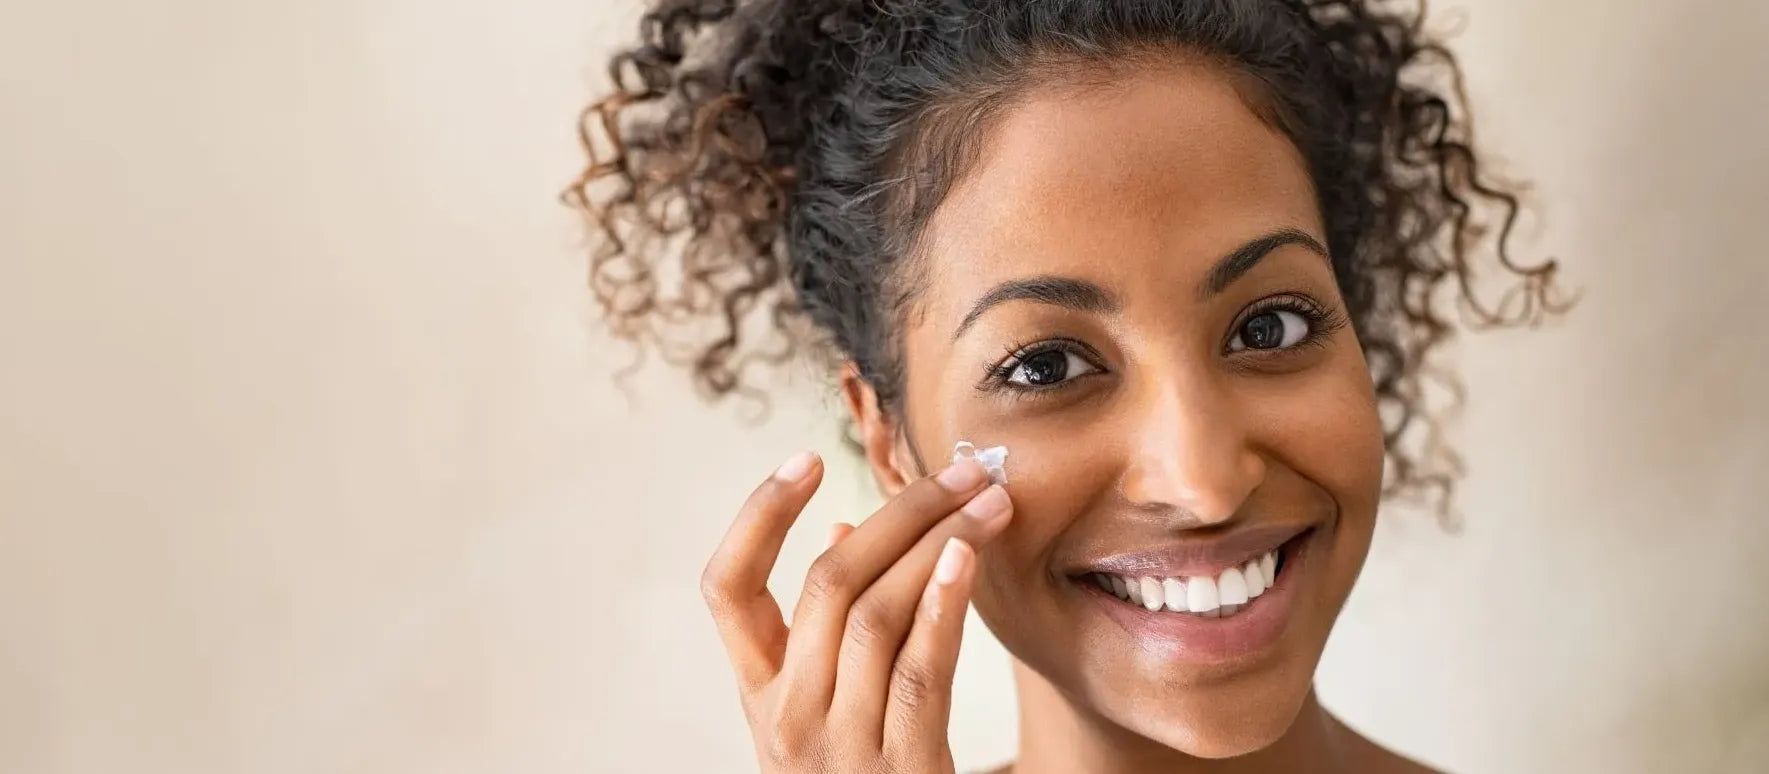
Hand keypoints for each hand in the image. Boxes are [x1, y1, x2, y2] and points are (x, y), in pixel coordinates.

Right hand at [701, 451, 1013, 772]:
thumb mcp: (825, 713)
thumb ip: (826, 632)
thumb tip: (844, 531)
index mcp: (759, 695)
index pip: (725, 589)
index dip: (757, 517)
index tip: (804, 460)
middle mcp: (786, 720)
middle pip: (825, 582)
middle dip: (898, 511)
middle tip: (960, 469)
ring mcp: (840, 750)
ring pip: (874, 614)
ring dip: (938, 542)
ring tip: (988, 500)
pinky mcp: (903, 772)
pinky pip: (920, 672)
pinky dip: (942, 606)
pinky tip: (967, 559)